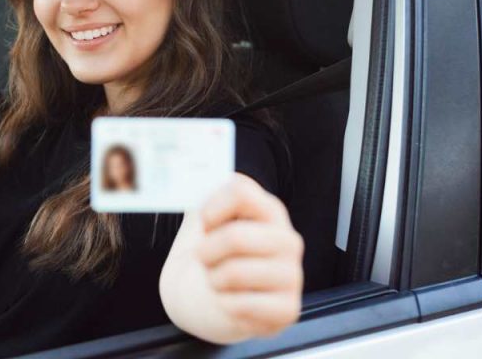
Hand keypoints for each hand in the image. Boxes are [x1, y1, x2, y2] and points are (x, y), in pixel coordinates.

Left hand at [159, 173, 303, 343]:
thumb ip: (201, 192)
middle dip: (206, 251)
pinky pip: (241, 305)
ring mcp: (292, 275)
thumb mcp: (204, 219)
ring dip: (213, 280)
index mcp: (270, 210)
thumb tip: (189, 173)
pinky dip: (224, 305)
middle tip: (203, 258)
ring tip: (217, 280)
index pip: (241, 192)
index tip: (204, 222)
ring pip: (235, 272)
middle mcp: (288, 240)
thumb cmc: (210, 254)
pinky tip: (230, 301)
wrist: (207, 298)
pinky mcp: (288, 309)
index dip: (211, 207)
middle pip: (236, 236)